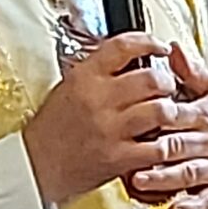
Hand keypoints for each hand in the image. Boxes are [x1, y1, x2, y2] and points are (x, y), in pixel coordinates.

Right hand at [23, 33, 201, 207]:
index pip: (124, 46)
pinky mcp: (118, 158)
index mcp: (85, 77)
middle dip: (167, 82)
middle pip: (151, 78)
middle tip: (167, 88)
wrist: (36, 166)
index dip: (149, 42)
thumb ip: (99, 71)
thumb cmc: (53, 128)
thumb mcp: (69, 88)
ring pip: (161, 110)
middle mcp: (98, 100)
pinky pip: (157, 146)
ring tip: (167, 114)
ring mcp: (109, 129)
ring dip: (171, 111)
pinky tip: (160, 141)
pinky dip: (165, 143)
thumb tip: (133, 56)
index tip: (161, 47)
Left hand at [126, 43, 207, 208]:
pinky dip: (192, 207)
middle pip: (178, 145)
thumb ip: (192, 72)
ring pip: (188, 173)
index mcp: (205, 115)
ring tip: (140, 181)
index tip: (132, 116)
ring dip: (164, 179)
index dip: (154, 116)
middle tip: (126, 152)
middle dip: (153, 150)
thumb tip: (172, 48)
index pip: (176, 114)